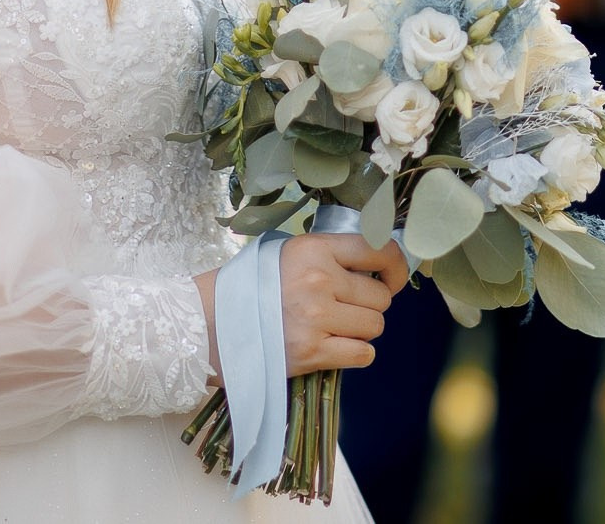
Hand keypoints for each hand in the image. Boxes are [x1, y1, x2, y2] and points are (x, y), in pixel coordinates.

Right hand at [193, 233, 408, 382]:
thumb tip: (377, 268)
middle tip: (346, 309)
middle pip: (380, 298)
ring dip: (361, 330)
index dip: (395, 267)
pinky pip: (363, 354)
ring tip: (334, 328)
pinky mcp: (312, 352)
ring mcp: (316, 318)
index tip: (391, 279)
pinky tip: (335, 347)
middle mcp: (319, 280)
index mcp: (314, 250)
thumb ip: (330, 256)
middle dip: (369, 305)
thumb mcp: (289, 254)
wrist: (209, 324)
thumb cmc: (252, 287)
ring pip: (375, 326)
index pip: (379, 250)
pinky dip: (355, 353)